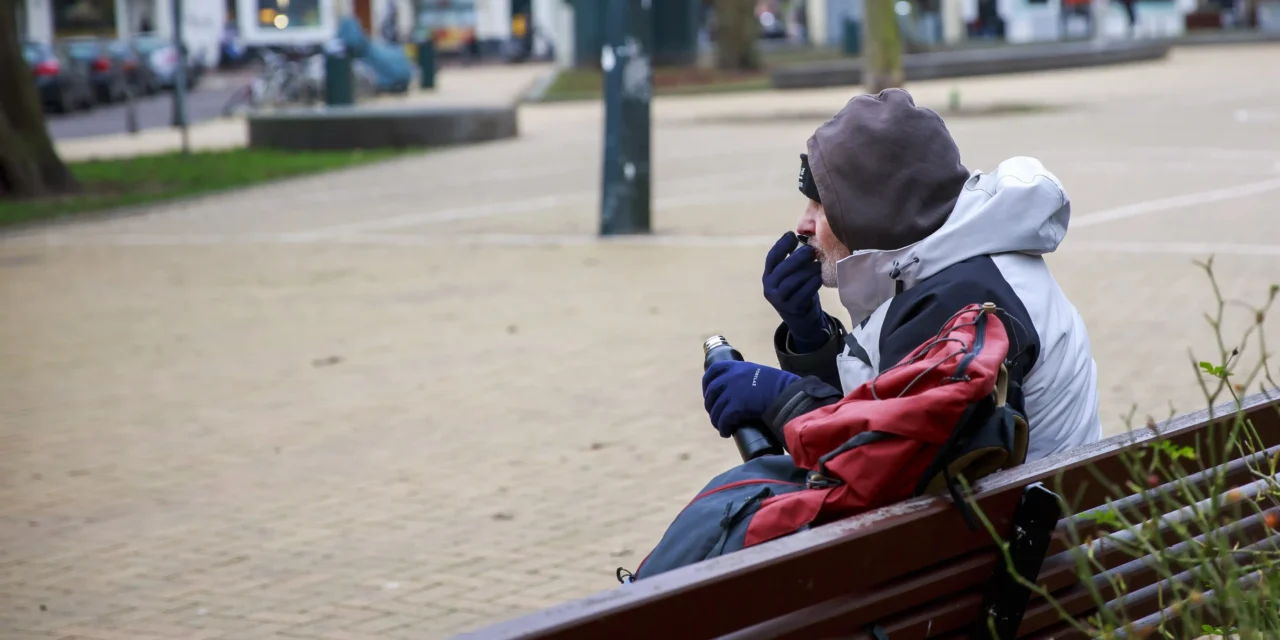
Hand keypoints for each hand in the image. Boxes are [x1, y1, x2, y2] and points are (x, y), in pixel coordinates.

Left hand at [702, 361, 798, 437]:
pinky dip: (723, 428)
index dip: (707, 382)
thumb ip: (749, 378)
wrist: (788, 395)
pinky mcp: (735, 407)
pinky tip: (727, 432)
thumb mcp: (760, 373)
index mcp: (738, 366)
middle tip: (716, 413)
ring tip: (722, 426)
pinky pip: (723, 420)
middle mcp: (732, 377)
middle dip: (710, 404)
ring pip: (716, 409)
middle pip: (711, 392)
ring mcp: (732, 392)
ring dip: (716, 420)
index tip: (708, 392)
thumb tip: (744, 391)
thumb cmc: (782, 386)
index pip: (713, 370)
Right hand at [763, 232, 826, 351]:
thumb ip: (793, 259)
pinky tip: (819, 277)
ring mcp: (780, 300)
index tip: (791, 235)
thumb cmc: (797, 289)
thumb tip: (805, 236)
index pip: (771, 258)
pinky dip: (813, 283)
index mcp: (768, 276)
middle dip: (796, 258)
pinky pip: (804, 293)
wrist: (801, 318)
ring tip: (818, 264)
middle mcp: (770, 288)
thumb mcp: (790, 275)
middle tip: (811, 250)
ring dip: (807, 270)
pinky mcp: (793, 308)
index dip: (781, 246)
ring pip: (793, 281)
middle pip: (782, 270)